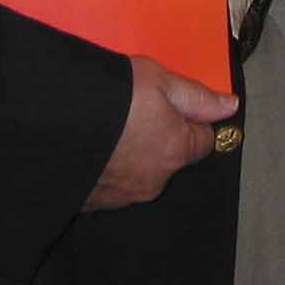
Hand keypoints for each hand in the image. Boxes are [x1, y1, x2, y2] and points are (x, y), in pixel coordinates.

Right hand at [83, 55, 239, 211]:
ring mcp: (122, 196)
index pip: (203, 141)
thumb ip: (198, 97)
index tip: (173, 106)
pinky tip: (95, 147)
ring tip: (112, 127)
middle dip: (160, 138)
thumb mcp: (161, 81)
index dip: (191, 120)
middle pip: (171, 158)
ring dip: (134, 155)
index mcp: (176, 151)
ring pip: (141, 173)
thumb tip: (230, 107)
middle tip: (137, 110)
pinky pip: (112, 185)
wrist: (54, 121)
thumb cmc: (114, 96)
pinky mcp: (94, 204)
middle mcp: (154, 181)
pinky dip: (109, 169)